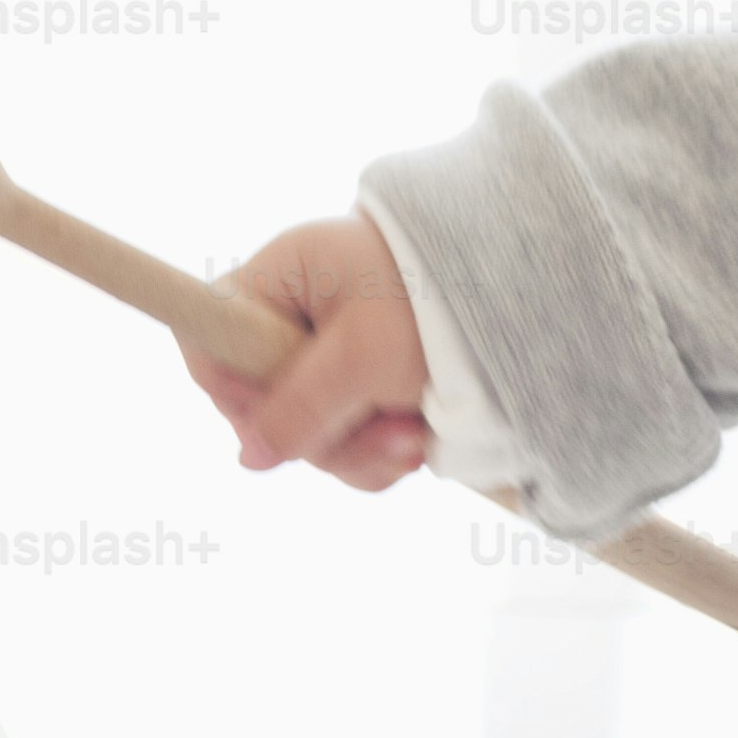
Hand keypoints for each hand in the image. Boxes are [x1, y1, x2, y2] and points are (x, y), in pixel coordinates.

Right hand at [190, 215, 435, 491]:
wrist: (530, 295)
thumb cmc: (441, 305)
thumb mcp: (367, 356)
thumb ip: (303, 407)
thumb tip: (249, 457)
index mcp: (281, 280)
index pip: (208, 340)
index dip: (231, 391)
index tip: (275, 419)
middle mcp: (295, 317)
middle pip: (263, 405)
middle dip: (324, 435)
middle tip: (386, 434)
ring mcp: (327, 356)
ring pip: (307, 434)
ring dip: (361, 450)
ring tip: (416, 438)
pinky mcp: (360, 388)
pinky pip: (343, 442)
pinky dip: (379, 452)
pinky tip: (419, 440)